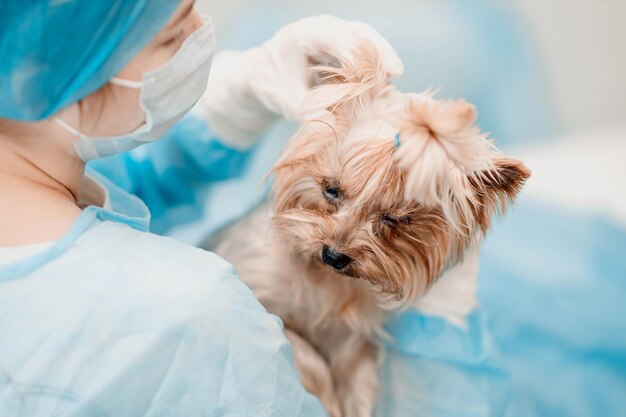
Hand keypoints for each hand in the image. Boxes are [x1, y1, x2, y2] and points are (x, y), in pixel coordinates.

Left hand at [196, 15, 403, 148]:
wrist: (261, 76)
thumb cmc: (271, 85)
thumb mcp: (285, 102)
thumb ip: (308, 111)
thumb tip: (333, 123)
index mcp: (305, 34)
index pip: (337, 36)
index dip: (359, 52)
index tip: (374, 67)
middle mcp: (324, 29)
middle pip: (358, 32)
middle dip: (379, 50)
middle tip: (396, 72)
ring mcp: (335, 37)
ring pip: (365, 42)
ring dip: (380, 62)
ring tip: (392, 84)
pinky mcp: (344, 50)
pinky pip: (363, 56)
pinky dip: (374, 70)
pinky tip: (383, 89)